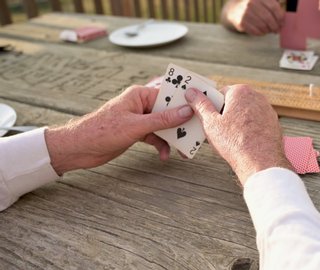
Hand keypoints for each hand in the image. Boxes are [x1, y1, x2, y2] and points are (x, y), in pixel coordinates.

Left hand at [45, 85, 193, 174]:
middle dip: (180, 124)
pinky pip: (155, 136)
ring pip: (163, 126)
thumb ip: (162, 120)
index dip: (184, 103)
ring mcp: (139, 119)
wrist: (79, 148)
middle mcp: (141, 105)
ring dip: (172, 138)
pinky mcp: (136, 132)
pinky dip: (160, 145)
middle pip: (168, 112)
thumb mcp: (136, 126)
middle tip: (194, 134)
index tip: (199, 109)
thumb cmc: (102, 131)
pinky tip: (164, 155)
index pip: (168, 95)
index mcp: (139, 95)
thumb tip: (185, 111)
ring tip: (183, 150)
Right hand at [185, 85, 292, 185]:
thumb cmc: (235, 142)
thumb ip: (200, 105)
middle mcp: (257, 96)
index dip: (212, 106)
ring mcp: (267, 110)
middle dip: (225, 114)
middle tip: (218, 130)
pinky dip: (249, 129)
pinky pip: (256, 123)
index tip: (209, 118)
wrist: (260, 162)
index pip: (220, 93)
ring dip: (237, 122)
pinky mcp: (273, 123)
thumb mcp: (210, 123)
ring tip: (231, 138)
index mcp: (240, 91)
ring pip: (245, 113)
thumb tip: (191, 92)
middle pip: (234, 102)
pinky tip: (243, 142)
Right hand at [225, 0, 284, 34]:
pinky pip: (256, 31)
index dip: (280, 16)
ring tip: (270, 30)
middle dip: (275, 26)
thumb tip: (287, 6)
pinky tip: (263, 31)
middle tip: (277, 29)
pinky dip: (262, 33)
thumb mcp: (264, 0)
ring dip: (269, 30)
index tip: (282, 22)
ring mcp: (245, 13)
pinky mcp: (241, 22)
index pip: (274, 7)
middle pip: (268, 18)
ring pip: (262, 26)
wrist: (236, 10)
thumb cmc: (255, 5)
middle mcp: (251, 3)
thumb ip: (275, 2)